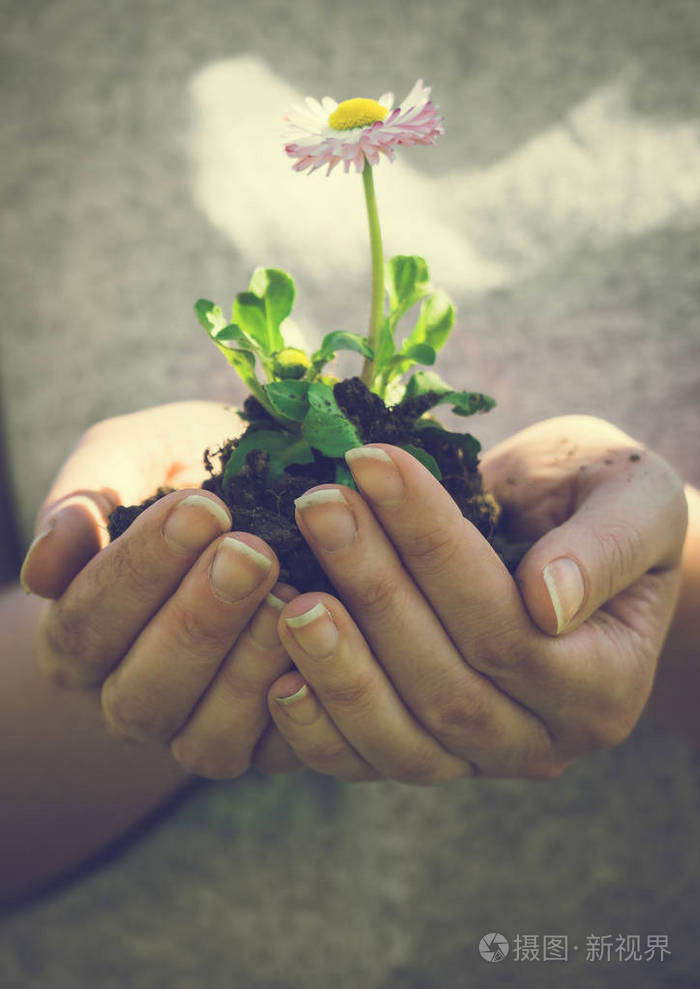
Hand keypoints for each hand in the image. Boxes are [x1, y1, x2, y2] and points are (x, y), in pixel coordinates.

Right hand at [21, 402, 301, 777]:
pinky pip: (278, 752)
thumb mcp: (133, 458)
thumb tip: (46, 565)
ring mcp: (199, 729)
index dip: (140, 572)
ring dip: (248, 669)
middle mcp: (131, 696)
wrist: (273, 497)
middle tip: (251, 554)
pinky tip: (332, 642)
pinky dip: (305, 707)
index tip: (204, 509)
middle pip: (139, 696)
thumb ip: (84, 497)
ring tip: (291, 594)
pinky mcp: (270, 742)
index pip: (85, 624)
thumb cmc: (190, 477)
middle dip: (198, 624)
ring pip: (205, 742)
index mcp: (80, 635)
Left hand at [262, 416, 686, 782]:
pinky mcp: (424, 753)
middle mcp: (544, 739)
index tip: (372, 463)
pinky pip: (364, 761)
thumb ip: (604, 548)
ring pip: (401, 740)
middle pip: (446, 683)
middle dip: (374, 589)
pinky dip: (313, 725)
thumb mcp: (634, 500)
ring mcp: (479, 759)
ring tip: (283, 592)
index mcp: (605, 683)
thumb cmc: (600, 502)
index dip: (434, 549)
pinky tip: (272, 666)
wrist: (566, 536)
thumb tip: (546, 603)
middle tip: (317, 504)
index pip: (508, 627)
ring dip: (335, 666)